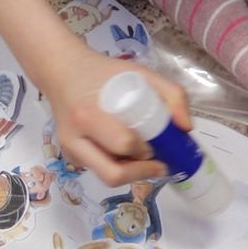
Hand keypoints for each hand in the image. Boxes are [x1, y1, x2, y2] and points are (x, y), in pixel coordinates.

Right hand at [45, 37, 188, 185]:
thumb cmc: (102, 73)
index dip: (145, 149)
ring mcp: (69, 150)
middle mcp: (74, 138)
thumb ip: (171, 94)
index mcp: (88, 114)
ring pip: (105, 177)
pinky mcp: (69, 156)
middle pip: (112, 174)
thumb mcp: (140, 73)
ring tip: (143, 156)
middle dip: (141, 172)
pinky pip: (98, 169)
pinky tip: (125, 151)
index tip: (158, 143)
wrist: (61, 71)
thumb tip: (186, 128)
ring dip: (130, 173)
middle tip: (157, 162)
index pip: (123, 144)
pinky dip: (117, 166)